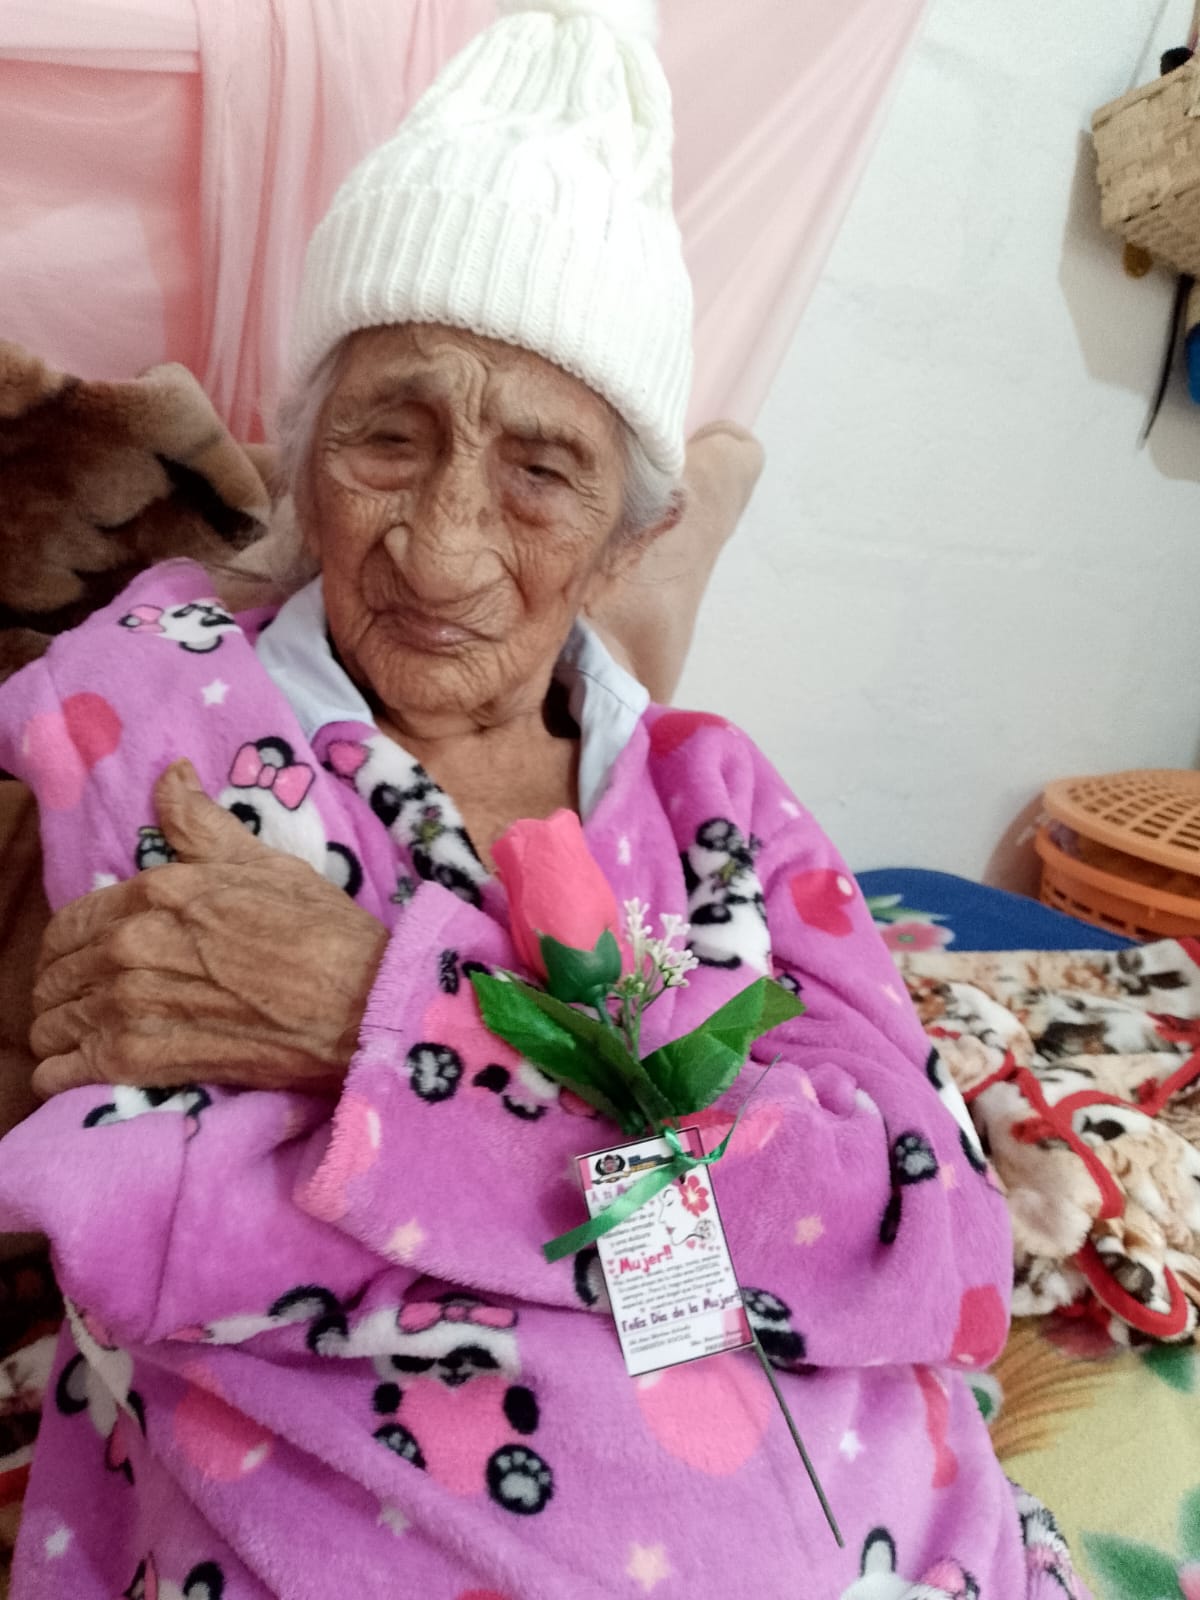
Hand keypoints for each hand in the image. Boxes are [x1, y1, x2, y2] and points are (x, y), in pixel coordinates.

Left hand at [30, 762, 388, 1097]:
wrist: (359, 1004)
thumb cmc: (321, 933)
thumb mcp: (264, 864)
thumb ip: (202, 825)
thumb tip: (171, 775)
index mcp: (155, 893)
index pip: (70, 923)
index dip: (69, 945)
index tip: (84, 961)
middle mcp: (130, 945)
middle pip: (55, 975)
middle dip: (61, 989)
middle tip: (84, 1003)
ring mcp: (130, 1004)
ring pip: (52, 1023)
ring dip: (58, 1031)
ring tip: (81, 1038)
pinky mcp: (141, 1060)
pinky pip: (64, 1073)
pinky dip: (62, 1073)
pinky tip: (79, 1071)